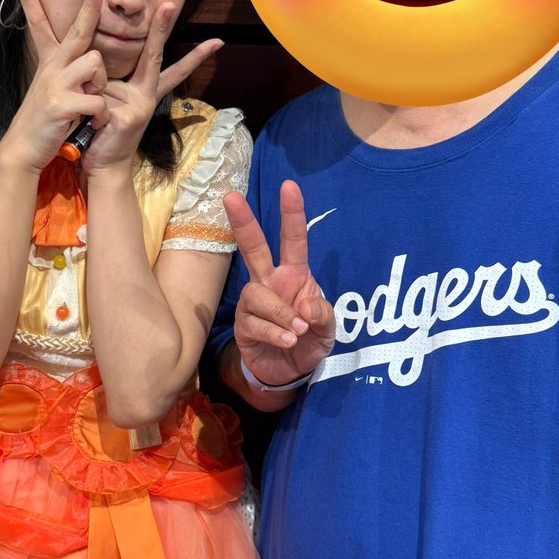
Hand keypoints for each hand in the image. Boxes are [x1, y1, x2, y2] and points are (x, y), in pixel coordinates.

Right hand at [0, 0, 110, 172]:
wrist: (24, 149)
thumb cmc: (46, 121)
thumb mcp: (54, 91)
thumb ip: (70, 74)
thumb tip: (89, 61)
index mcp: (51, 63)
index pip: (39, 24)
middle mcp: (51, 67)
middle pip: (76, 32)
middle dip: (88, 8)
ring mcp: (54, 84)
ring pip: (94, 64)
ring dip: (100, 85)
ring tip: (90, 106)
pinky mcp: (60, 104)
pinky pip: (97, 99)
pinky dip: (101, 115)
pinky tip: (92, 124)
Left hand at [81, 3, 221, 175]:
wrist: (103, 167)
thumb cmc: (103, 133)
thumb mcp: (108, 103)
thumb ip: (108, 83)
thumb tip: (98, 59)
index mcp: (144, 90)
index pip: (165, 64)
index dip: (191, 53)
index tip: (215, 40)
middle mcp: (146, 95)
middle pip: (154, 57)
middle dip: (161, 30)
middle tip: (170, 4)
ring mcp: (138, 106)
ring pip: (105, 77)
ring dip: (90, 92)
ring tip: (92, 120)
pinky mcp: (125, 116)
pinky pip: (97, 96)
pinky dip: (87, 108)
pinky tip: (91, 129)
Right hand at [224, 179, 335, 386]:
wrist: (290, 372)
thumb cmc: (310, 340)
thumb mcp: (328, 328)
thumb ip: (322, 313)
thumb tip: (305, 306)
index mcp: (294, 274)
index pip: (293, 239)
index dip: (292, 213)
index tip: (289, 186)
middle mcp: (269, 282)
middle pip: (253, 247)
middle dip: (243, 222)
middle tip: (231, 197)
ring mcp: (253, 303)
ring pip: (257, 294)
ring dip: (280, 313)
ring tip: (297, 332)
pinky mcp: (243, 325)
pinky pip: (254, 322)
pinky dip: (275, 332)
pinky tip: (287, 341)